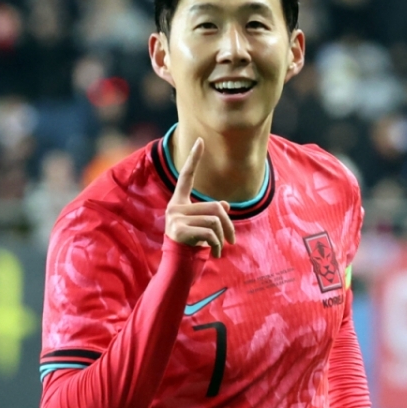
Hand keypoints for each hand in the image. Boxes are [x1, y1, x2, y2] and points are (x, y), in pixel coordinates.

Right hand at [165, 137, 235, 257]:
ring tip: (221, 248)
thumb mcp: (201, 227)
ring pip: (214, 220)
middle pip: (214, 207)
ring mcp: (175, 219)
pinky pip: (210, 232)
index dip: (193, 159)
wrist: (177, 267)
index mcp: (178, 203)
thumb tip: (226, 207)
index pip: (186, 177)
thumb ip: (211, 215)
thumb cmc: (190, 245)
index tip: (200, 141)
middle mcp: (174, 208)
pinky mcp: (179, 230)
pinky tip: (216, 253)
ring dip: (224, 237)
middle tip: (232, 240)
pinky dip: (218, 244)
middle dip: (228, 226)